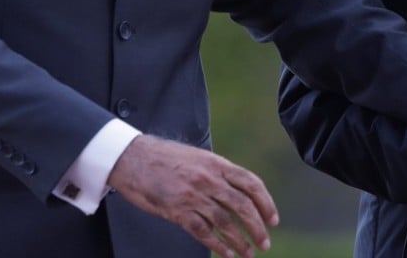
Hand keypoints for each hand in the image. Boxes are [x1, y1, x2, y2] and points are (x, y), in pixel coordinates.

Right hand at [108, 135, 278, 257]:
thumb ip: (217, 173)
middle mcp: (209, 179)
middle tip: (265, 243)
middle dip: (257, 227)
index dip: (266, 203)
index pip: (251, 183)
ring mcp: (193, 195)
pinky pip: (203, 232)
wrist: (133, 158)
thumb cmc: (165, 158)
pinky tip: (226, 254)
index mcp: (216, 164)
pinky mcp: (177, 210)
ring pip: (225, 222)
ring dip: (240, 241)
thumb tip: (237, 192)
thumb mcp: (198, 157)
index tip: (273, 220)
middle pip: (242, 206)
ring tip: (248, 253)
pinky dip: (217, 245)